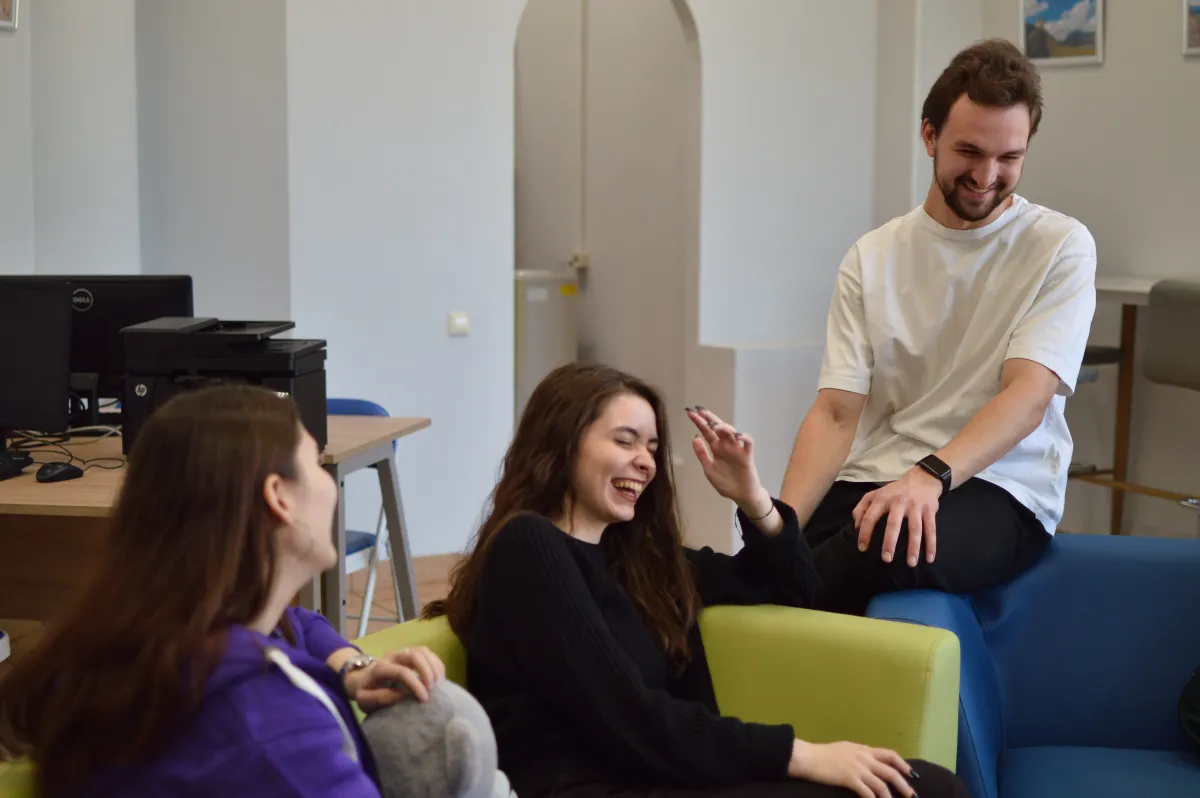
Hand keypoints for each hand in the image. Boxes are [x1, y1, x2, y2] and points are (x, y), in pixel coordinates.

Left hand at [343, 646, 445, 712]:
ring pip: (423, 651)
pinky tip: (438, 678)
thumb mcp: (364, 700)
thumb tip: (402, 695)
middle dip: (428, 672)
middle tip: (433, 690)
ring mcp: (402, 652)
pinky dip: (435, 664)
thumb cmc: (364, 691)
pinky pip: (427, 652)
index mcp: (380, 668)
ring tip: (438, 684)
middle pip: (415, 655)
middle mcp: (392, 656)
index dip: (416, 685)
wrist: (360, 678)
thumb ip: (380, 698)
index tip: (424, 699)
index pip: (402, 672)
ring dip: (434, 666)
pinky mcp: (410, 653)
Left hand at [686, 407, 770, 516]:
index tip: (691, 413)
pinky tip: (738, 435)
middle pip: (719, 428)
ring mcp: (737, 449)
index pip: (707, 432)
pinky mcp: (747, 456)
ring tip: (715, 425)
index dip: (700, 422)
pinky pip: (748, 443)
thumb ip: (702, 454)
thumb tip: (694, 437)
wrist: (740, 495)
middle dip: (710, 419)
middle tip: (701, 411)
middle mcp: (726, 446)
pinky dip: (745, 437)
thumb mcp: (709, 469)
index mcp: (716, 448)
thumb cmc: (726, 483)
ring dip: (725, 427)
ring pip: (732, 433)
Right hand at [788, 740, 916, 797]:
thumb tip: (870, 760)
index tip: (911, 774)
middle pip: (891, 772)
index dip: (903, 764)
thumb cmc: (823, 754)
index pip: (890, 755)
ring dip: (890, 797)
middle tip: (912, 795)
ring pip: (882, 785)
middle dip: (904, 785)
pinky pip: (868, 792)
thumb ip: (859, 754)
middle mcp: (864, 757)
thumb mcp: (845, 749)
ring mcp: (857, 768)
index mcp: (864, 749)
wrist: (808, 757)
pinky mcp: (849, 779)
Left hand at [851, 467, 939, 565]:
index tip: (862, 548)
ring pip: (915, 529)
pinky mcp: (929, 510)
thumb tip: (856, 527)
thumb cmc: (894, 491)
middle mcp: (899, 502)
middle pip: (893, 524)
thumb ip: (861, 508)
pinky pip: (931, 529)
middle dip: (890, 542)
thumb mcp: (875, 494)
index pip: (870, 517)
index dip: (865, 533)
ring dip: (914, 547)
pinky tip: (929, 559)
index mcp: (882, 499)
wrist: (922, 478)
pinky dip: (931, 545)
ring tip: (911, 564)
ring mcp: (916, 506)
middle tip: (886, 559)